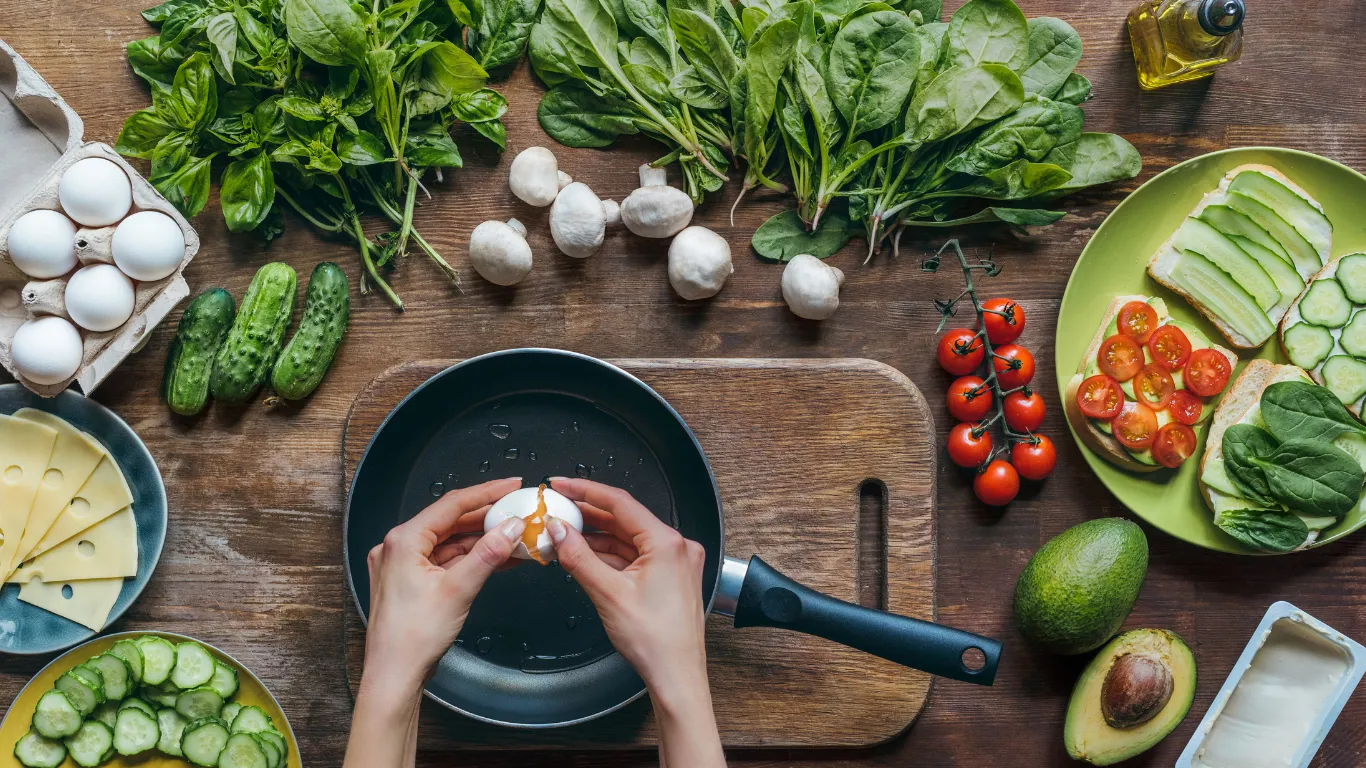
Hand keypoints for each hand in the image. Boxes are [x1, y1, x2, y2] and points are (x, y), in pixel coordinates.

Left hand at [363, 477, 524, 690]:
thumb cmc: (411, 638)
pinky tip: (497, 557)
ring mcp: (403, 565)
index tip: (511, 486)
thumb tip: (510, 528)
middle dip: (487, 518)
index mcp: (403, 540)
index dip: (487, 493)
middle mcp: (398, 547)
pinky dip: (470, 558)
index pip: (452, 504)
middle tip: (517, 511)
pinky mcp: (410, 582)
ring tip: (515, 536)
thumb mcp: (458, 589)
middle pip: (451, 521)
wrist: (395, 675)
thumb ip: (488, 554)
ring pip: (450, 542)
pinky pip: (445, 560)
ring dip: (481, 540)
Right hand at [548, 478, 725, 767]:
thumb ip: (578, 557)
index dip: (586, 491)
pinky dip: (609, 554)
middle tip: (556, 506)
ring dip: (596, 536)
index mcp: (667, 543)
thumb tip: (558, 530)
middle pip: (624, 518)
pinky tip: (584, 553)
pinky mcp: (669, 576)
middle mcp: (676, 546)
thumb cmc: (655, 641)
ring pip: (628, 538)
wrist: (676, 676)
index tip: (561, 484)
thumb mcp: (608, 594)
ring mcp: (674, 562)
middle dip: (588, 514)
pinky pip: (634, 555)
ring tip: (563, 531)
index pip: (620, 503)